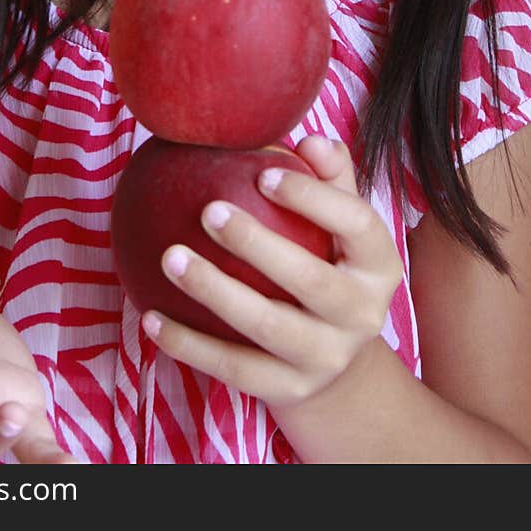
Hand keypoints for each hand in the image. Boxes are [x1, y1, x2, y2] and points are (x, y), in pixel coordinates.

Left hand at [140, 135, 403, 408]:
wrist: (339, 366)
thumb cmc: (329, 266)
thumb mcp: (342, 226)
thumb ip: (329, 179)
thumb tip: (310, 139)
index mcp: (378, 265)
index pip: (357, 224)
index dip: (313, 197)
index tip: (262, 171)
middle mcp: (362, 315)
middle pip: (312, 280)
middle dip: (258, 245)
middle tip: (208, 210)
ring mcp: (326, 358)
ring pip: (267, 327)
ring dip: (215, 292)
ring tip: (171, 257)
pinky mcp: (288, 390)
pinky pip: (233, 368)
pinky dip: (189, 345)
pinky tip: (151, 317)